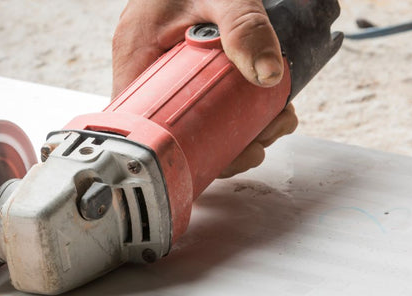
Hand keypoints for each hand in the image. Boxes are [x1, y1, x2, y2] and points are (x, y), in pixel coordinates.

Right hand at [112, 0, 296, 177]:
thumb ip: (244, 27)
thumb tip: (269, 75)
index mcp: (135, 54)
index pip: (142, 122)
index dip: (180, 150)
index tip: (222, 153)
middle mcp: (145, 67)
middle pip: (175, 129)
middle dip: (225, 141)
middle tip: (266, 134)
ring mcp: (166, 68)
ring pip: (195, 118)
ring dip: (239, 127)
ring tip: (277, 118)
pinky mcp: (185, 65)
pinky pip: (204, 100)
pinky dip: (235, 108)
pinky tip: (264, 106)